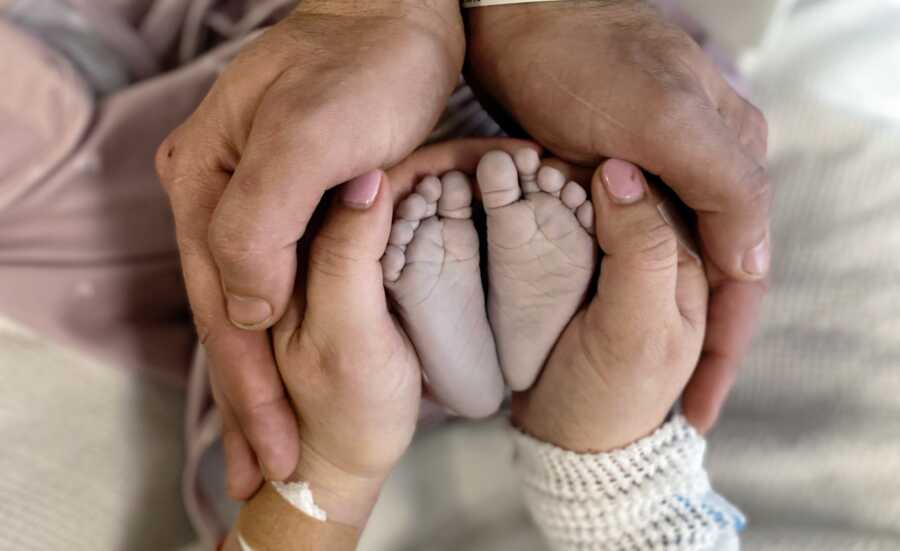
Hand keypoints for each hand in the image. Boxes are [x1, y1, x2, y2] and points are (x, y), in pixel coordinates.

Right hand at [155, 0, 463, 496]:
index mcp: (206, 185)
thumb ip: (259, 222)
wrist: (400, 15)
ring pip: (251, 308)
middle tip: (267, 470)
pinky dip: (288, 335)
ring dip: (262, 379)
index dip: (247, 389)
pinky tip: (294, 369)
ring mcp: (251, 199)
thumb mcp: (308, 139)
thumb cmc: (364, 69)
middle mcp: (216, 197)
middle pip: (228, 318)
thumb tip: (241, 306)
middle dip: (249, 400)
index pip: (222, 309)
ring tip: (274, 443)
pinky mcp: (293, 200)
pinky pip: (282, 281)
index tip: (273, 453)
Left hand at [468, 0, 769, 430]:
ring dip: (674, 318)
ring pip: (681, 260)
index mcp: (731, 154)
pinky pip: (639, 238)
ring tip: (658, 380)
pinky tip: (620, 315)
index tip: (697, 408)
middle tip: (681, 407)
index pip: (744, 272)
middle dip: (705, 343)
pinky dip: (635, 282)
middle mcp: (708, 161)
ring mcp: (664, 162)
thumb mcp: (661, 120)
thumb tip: (755, 265)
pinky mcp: (619, 163)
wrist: (517, 13)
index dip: (726, 345)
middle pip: (718, 272)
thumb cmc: (578, 61)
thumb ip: (722, 186)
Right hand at [513, 160, 707, 450]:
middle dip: (587, 168)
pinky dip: (544, 205)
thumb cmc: (611, 396)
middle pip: (626, 189)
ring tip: (524, 167)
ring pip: (593, 199)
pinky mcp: (578, 267)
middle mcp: (656, 255)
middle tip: (538, 154)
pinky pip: (564, 221)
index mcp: (689, 265)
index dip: (624, 166)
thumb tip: (620, 171)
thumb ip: (641, 253)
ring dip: (560, 184)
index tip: (575, 150)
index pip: (661, 193)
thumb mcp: (637, 328)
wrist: (566, 443)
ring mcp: (613, 260)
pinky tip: (521, 192)